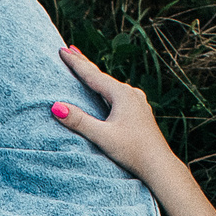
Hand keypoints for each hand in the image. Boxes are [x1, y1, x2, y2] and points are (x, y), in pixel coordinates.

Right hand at [49, 46, 176, 182]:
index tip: (62, 50)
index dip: (75, 63)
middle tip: (70, 50)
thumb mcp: (103, 136)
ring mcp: (138, 102)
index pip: (92, 75)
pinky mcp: (140, 113)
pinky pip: (118, 96)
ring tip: (85, 69)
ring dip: (96, 77)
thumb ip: (79, 121)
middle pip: (102, 77)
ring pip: (111, 86)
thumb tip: (56, 107)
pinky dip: (106, 90)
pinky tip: (107, 93)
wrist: (159, 165)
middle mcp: (131, 94)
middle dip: (84, 64)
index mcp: (122, 94)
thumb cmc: (133, 151)